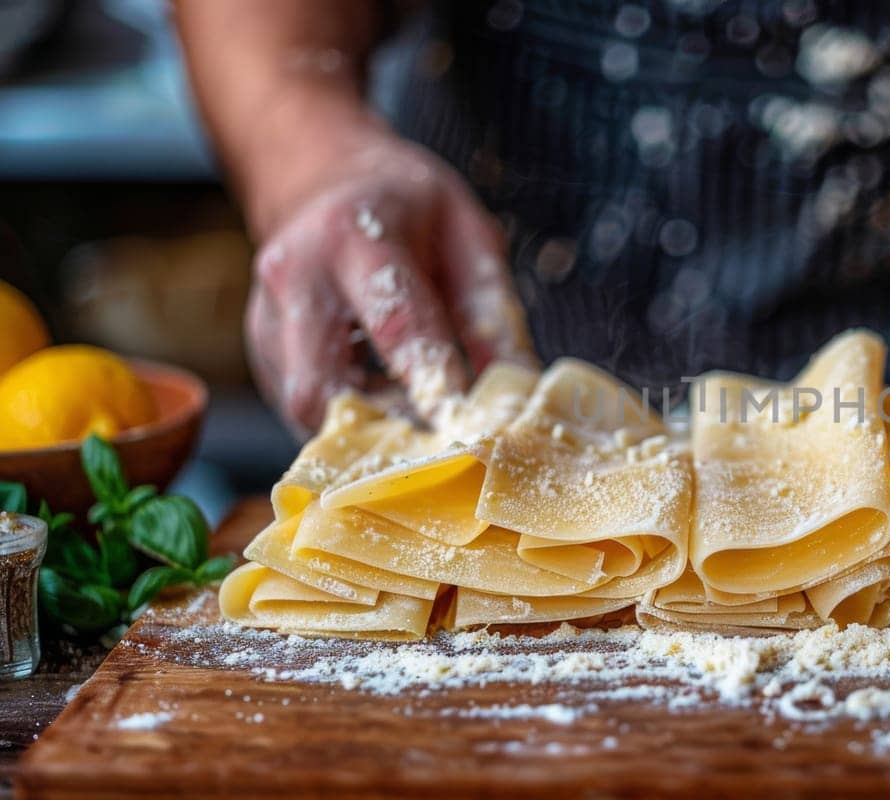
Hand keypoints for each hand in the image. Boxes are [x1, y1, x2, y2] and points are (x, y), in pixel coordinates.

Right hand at [244, 130, 535, 434]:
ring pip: (304, 410)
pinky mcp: (261, 350)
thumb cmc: (408, 207)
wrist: (324, 177)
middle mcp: (294, 277)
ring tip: (421, 442)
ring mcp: (266, 317)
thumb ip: (493, 312)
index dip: (432, 383)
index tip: (470, 430)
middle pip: (319, 388)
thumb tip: (521, 391)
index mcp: (353, 237)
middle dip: (380, 433)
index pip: (395, 323)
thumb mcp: (467, 234)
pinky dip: (347, 427)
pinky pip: (300, 407)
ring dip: (364, 438)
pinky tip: (389, 420)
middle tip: (440, 457)